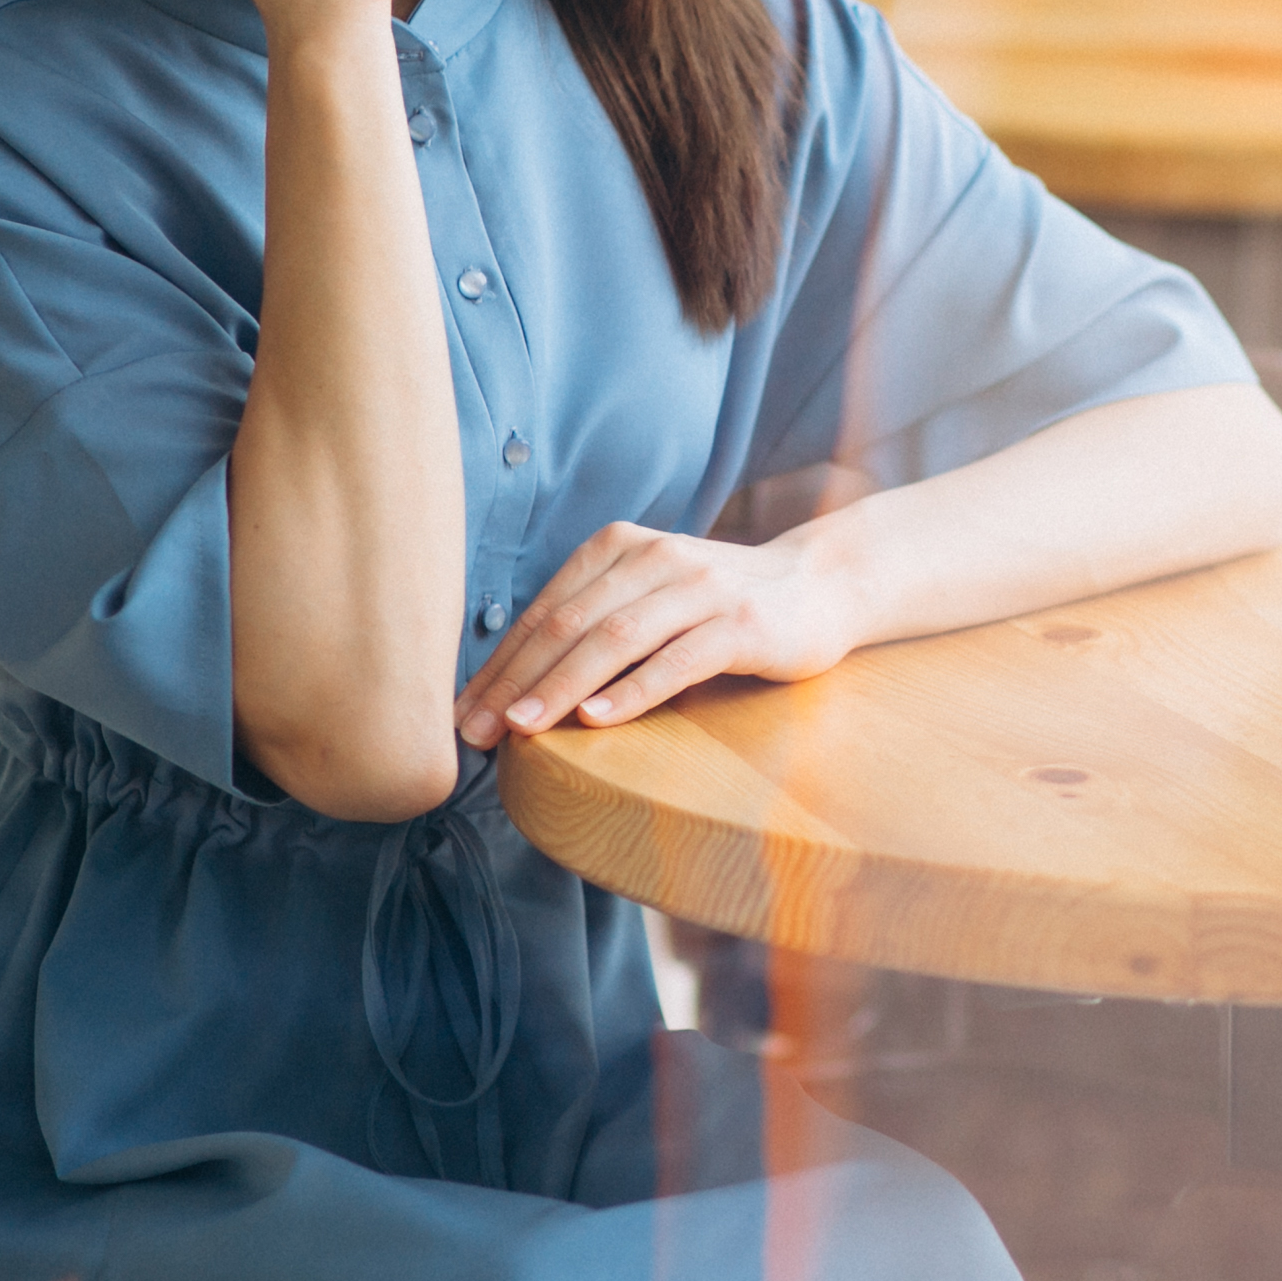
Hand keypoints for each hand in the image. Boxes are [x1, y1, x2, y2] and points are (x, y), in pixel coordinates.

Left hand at [452, 522, 866, 746]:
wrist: (820, 586)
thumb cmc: (719, 605)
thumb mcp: (650, 597)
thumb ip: (595, 621)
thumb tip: (515, 684)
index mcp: (620, 547)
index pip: (545, 611)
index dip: (498, 664)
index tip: (461, 714)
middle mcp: (655, 558)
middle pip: (569, 624)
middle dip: (514, 681)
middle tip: (473, 733)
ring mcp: (700, 588)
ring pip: (615, 639)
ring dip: (561, 687)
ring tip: (521, 728)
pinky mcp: (741, 624)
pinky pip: (677, 659)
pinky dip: (633, 689)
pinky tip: (596, 719)